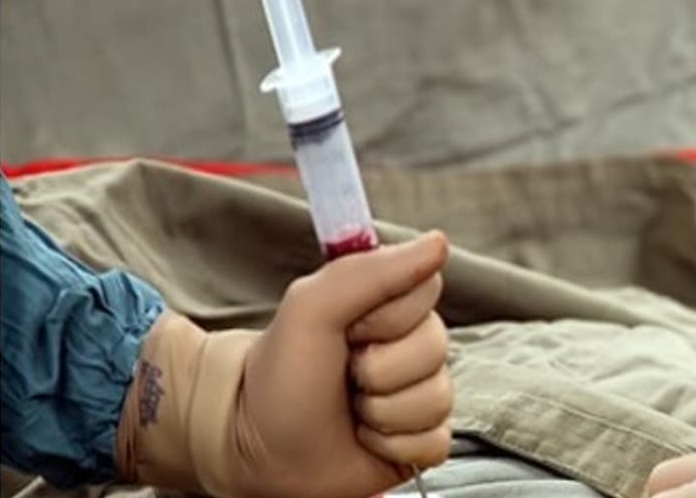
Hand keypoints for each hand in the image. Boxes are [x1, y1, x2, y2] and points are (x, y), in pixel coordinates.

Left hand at [116, 232, 452, 497]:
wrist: (257, 451)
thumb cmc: (279, 377)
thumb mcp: (312, 309)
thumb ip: (372, 271)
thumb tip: (438, 243)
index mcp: (386, 306)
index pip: (428, 290)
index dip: (388, 316)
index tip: (349, 329)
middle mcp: (407, 345)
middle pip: (436, 348)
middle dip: (382, 370)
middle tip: (345, 375)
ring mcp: (417, 393)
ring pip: (437, 397)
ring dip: (383, 412)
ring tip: (350, 412)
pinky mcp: (420, 439)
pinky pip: (435, 441)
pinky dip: (394, 446)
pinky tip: (366, 438)